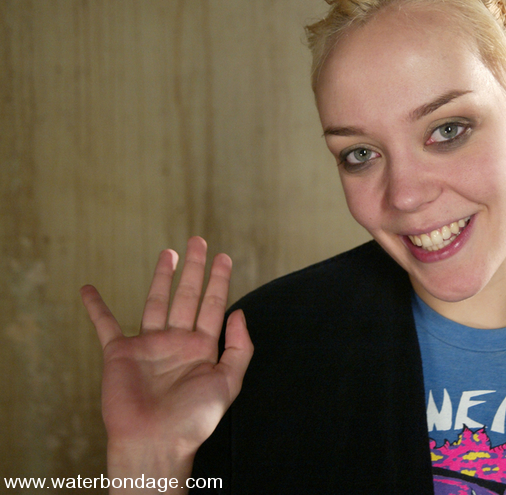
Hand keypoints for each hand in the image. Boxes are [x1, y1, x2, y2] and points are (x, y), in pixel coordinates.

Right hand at [82, 237, 253, 478]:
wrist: (154, 442)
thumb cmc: (193, 419)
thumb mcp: (228, 382)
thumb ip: (239, 347)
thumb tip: (240, 311)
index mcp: (202, 347)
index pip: (213, 304)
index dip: (219, 280)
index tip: (224, 257)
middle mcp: (177, 342)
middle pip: (187, 296)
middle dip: (193, 269)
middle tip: (198, 240)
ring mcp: (149, 345)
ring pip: (156, 302)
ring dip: (161, 277)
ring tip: (168, 253)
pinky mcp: (120, 353)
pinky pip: (105, 325)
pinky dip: (96, 307)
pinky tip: (89, 290)